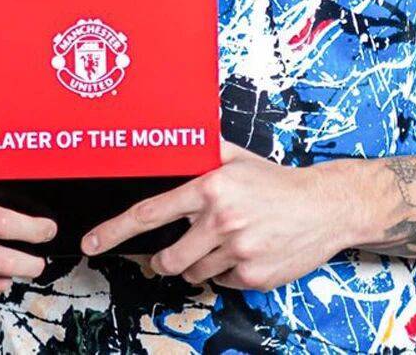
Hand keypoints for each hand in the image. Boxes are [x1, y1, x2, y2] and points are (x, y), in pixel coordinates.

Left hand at [80, 138, 351, 291]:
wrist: (323, 206)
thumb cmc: (277, 181)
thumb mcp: (237, 157)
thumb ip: (203, 150)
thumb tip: (175, 133)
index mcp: (210, 187)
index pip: (150, 212)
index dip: (115, 230)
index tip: (92, 242)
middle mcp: (220, 220)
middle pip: (168, 257)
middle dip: (163, 260)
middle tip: (169, 254)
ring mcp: (236, 251)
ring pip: (194, 272)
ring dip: (199, 264)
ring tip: (223, 243)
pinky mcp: (251, 275)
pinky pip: (221, 281)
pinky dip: (226, 271)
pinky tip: (244, 251)